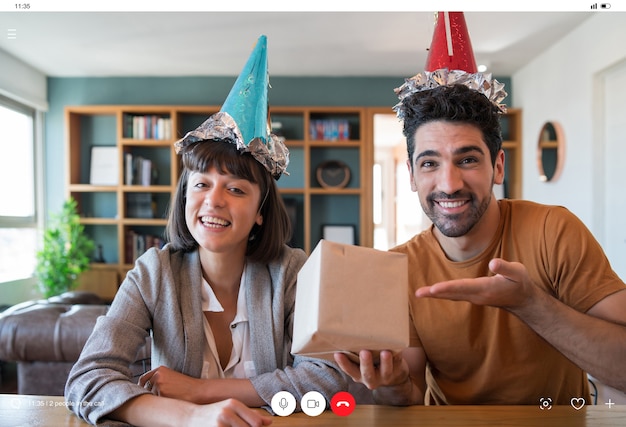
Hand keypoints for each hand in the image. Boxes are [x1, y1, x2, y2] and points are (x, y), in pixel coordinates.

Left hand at [140, 366, 206, 402]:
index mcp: (160, 369)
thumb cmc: (186, 386)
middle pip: (145, 388)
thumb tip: (146, 388)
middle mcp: (157, 375)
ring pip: (149, 396)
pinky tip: (169, 402)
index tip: (142, 392)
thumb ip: (158, 379)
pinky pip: (155, 402)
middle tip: (158, 398)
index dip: (142, 387)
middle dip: (149, 394)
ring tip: (168, 399)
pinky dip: (159, 404)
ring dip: (155, 399)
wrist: (197, 390)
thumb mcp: (171, 377)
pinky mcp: (161, 393)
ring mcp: (158, 384)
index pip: (143, 379)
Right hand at [187, 399, 271, 426]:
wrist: (189, 416)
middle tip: (236, 426)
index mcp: (234, 404)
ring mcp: (220, 422)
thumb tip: (269, 422)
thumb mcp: (232, 410)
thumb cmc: (213, 413)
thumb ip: (250, 415)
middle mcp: (227, 411)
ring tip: (230, 426)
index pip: (255, 422)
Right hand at [334, 350, 408, 389]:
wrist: (394, 377)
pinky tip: (398, 348)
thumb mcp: (361, 364)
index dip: (343, 363)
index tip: (338, 353)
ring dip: (385, 362)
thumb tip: (344, 331)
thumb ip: (354, 354)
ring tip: (385, 352)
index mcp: (358, 375)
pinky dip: (398, 356)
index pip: (349, 370)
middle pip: (368, 373)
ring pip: (386, 371)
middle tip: (364, 352)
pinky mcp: (399, 371)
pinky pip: (399, 364)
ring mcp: (385, 376)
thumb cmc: (373, 364)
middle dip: (366, 363)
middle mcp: (371, 378)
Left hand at [415, 258, 536, 310]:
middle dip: (435, 293)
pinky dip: (443, 293)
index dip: (447, 287)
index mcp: (485, 289)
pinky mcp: (473, 296)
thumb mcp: (518, 272)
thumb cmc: (520, 283)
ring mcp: (474, 298)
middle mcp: (477, 296)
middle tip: (418, 293)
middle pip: (452, 294)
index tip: (433, 289)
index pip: (463, 287)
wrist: (523, 300)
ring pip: (452, 296)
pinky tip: (433, 292)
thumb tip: (493, 263)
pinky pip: (454, 295)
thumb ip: (506, 268)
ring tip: (419, 293)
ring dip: (435, 294)